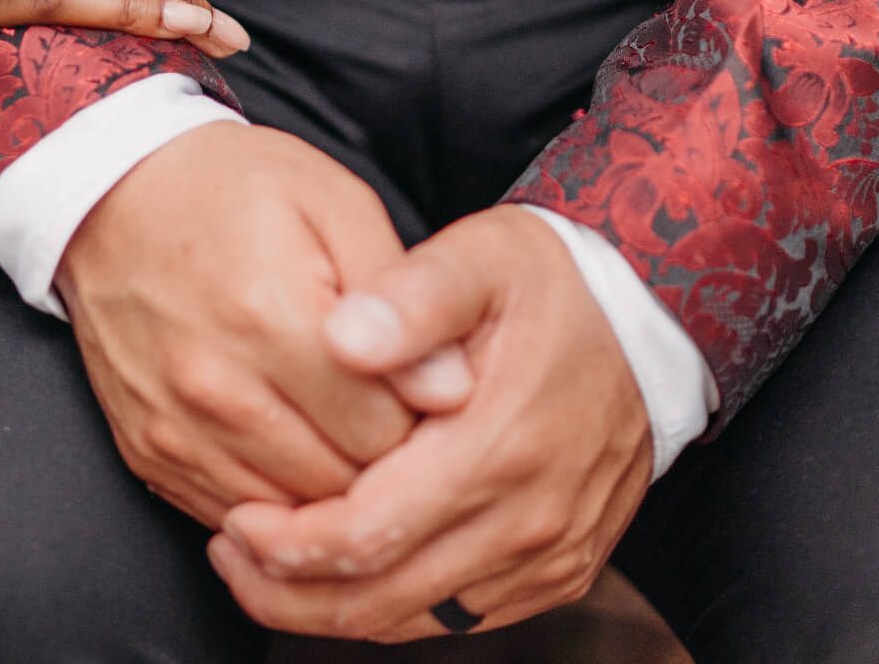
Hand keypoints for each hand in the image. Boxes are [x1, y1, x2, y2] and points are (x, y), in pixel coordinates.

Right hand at [55, 124, 472, 528]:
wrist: (109, 196)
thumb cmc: (230, 191)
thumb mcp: (335, 204)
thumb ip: (403, 298)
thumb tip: (451, 392)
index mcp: (271, 316)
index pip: (386, 430)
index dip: (422, 418)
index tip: (420, 388)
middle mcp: (214, 386)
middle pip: (342, 483)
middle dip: (382, 462)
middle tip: (388, 411)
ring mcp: (174, 427)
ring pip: (289, 516)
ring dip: (327, 485)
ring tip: (338, 426)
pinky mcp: (146, 451)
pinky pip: (232, 514)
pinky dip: (271, 498)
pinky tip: (285, 441)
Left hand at [209, 206, 652, 641]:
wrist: (649, 321)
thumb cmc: (548, 284)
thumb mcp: (478, 259)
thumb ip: (407, 295)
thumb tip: (340, 338)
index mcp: (498, 447)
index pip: (370, 533)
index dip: (288, 543)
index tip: (234, 520)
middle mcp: (530, 520)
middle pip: (383, 598)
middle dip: (289, 590)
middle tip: (229, 551)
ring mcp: (550, 557)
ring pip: (417, 620)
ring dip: (330, 607)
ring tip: (264, 565)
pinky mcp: (559, 571)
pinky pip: (459, 617)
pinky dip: (390, 605)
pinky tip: (339, 568)